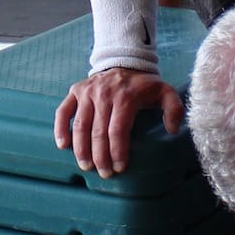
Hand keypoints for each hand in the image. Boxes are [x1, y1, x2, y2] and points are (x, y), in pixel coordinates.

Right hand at [54, 69, 183, 177]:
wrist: (124, 61)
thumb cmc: (143, 85)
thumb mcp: (164, 91)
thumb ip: (174, 109)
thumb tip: (172, 130)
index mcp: (125, 96)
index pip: (118, 130)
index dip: (117, 151)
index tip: (120, 168)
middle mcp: (104, 93)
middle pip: (98, 132)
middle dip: (100, 156)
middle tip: (105, 173)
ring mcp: (88, 92)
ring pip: (80, 125)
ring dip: (81, 149)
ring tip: (86, 166)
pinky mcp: (76, 91)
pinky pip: (63, 111)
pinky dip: (61, 129)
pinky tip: (63, 145)